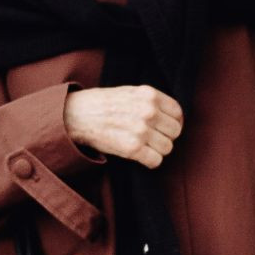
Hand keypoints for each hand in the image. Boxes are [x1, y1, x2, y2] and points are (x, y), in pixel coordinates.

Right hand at [63, 85, 184, 168]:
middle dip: (165, 137)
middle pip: (175, 132)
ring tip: (144, 147)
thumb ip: (150, 101)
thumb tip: (170, 116)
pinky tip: (141, 157)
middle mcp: (148, 111)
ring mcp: (141, 130)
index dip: (173, 122)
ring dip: (157, 151)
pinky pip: (155, 161)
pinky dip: (150, 162)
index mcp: (149, 95)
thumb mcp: (129, 92)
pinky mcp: (132, 148)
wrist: (76, 115)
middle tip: (152, 139)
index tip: (164, 128)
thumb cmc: (101, 104)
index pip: (177, 112)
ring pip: (167, 148)